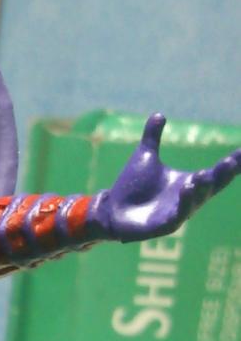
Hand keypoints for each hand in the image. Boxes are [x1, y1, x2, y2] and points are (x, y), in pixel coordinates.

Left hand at [96, 113, 239, 240]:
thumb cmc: (131, 186)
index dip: (232, 163)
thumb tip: (159, 114)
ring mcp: (177, 214)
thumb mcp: (145, 156)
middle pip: (211, 187)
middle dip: (222, 175)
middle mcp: (188, 199)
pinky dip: (183, 205)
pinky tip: (186, 190)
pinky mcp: (163, 227)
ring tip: (201, 175)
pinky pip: (177, 217)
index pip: (216, 173)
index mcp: (189, 183)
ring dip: (200, 189)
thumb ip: (153, 136)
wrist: (111, 208)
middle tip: (231, 161)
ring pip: (194, 202)